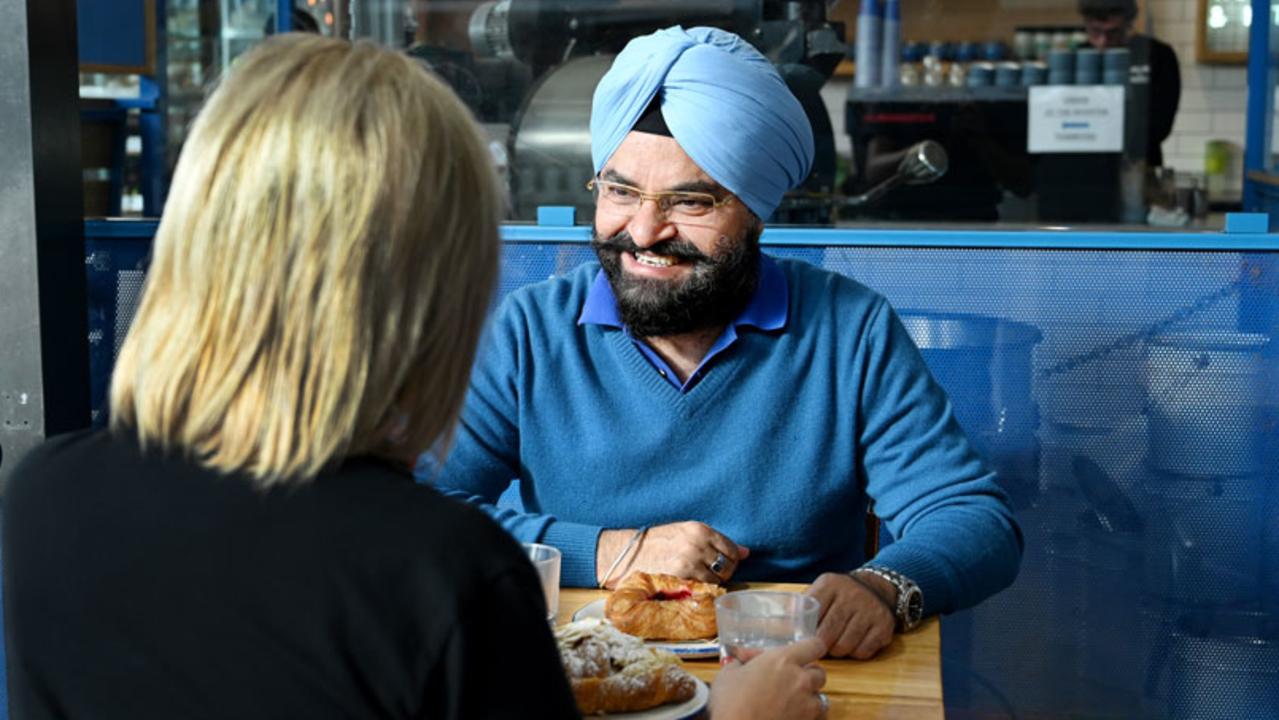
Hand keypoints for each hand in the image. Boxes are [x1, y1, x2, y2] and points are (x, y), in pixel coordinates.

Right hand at [595, 521, 748, 587]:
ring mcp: (689, 562)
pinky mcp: (680, 578)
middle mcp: (697, 544)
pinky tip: (687, 588)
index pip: (732, 550)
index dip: (728, 561)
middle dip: (720, 574)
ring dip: (708, 585)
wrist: (625, 554)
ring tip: (693, 582)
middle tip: (704, 576)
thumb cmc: (655, 544)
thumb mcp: (685, 534)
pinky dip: (698, 593)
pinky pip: (703, 591)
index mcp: (699, 529)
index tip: (718, 566)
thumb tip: (747, 552)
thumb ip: (715, 542)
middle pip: (727, 567)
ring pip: (716, 581)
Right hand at [709, 637, 828, 719]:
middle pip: (820, 673)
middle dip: (809, 675)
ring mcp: (807, 705)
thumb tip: (740, 662)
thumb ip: (740, 664)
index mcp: (783, 660)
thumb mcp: (728, 675)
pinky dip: (808, 716)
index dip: (812, 647)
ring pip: (820, 697)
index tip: (806, 650)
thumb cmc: (730, 704)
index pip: (814, 645)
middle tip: (793, 679)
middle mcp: (800, 680)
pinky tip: (793, 716)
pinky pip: (817, 717)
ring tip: (793, 702)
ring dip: (810, 698)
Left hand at [805, 572, 895, 658]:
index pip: (811, 613)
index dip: (806, 630)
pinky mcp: (884, 627)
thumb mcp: (823, 589)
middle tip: (818, 647)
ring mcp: (870, 611)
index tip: (804, 637)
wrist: (877, 588)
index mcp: (831, 584)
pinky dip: (854, 653)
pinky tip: (852, 645)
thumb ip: (804, 604)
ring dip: (836, 651)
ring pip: (844, 645)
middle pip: (827, 633)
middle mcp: (852, 595)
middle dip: (820, 645)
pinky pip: (862, 651)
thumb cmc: (842, 594)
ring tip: (834, 645)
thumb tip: (782, 625)